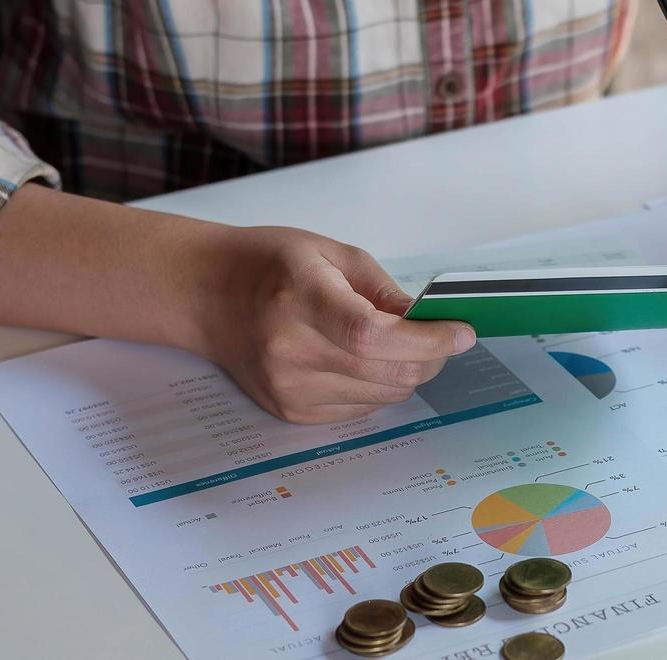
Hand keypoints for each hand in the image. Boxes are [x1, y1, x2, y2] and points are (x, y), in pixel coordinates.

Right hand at [195, 227, 476, 423]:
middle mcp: (289, 350)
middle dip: (430, 357)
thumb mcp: (330, 253)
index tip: (461, 332)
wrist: (205, 294)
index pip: (373, 335)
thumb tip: (429, 323)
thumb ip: (383, 290)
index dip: (426, 339)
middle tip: (445, 337)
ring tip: (401, 344)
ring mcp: (288, 388)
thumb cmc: (268, 264)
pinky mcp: (290, 411)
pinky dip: (377, 387)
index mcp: (300, 298)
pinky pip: (360, 409)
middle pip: (386, 372)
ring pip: (382, 396)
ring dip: (407, 373)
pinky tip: (363, 360)